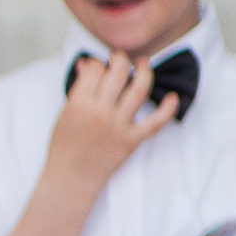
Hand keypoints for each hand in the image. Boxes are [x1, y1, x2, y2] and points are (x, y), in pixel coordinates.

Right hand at [47, 50, 177, 190]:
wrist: (70, 177)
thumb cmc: (64, 147)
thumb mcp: (63, 115)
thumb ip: (76, 89)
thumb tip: (86, 65)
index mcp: (78, 105)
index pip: (95, 70)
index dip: (98, 62)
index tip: (99, 64)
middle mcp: (100, 112)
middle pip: (118, 73)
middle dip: (121, 59)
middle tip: (121, 58)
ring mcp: (118, 126)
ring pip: (139, 90)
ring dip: (144, 71)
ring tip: (143, 63)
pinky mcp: (132, 139)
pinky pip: (156, 122)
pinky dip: (167, 108)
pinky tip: (172, 96)